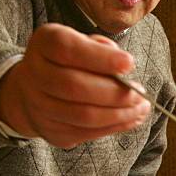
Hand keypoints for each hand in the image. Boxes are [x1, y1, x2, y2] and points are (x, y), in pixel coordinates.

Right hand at [0, 23, 151, 148]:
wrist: (36, 89)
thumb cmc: (69, 62)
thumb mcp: (82, 43)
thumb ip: (102, 49)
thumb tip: (124, 67)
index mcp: (43, 43)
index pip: (66, 48)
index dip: (99, 57)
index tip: (129, 64)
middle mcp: (33, 74)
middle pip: (75, 86)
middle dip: (115, 92)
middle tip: (140, 94)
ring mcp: (38, 106)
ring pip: (83, 115)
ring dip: (120, 114)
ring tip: (141, 108)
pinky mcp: (50, 131)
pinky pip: (86, 132)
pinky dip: (114, 127)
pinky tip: (132, 119)